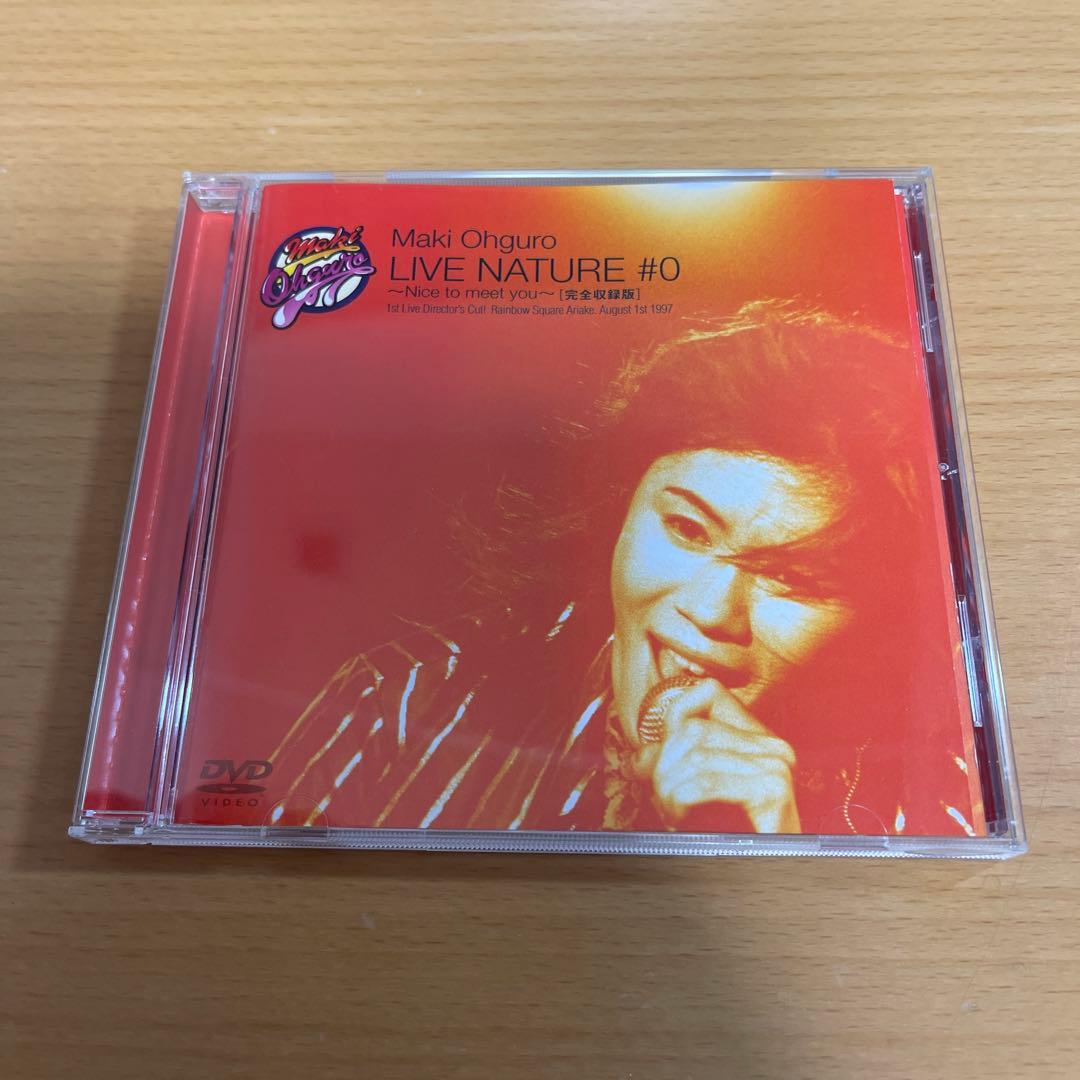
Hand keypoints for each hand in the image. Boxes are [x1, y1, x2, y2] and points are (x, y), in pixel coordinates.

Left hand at [635, 678, 800, 832]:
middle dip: (663, 767)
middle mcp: (773, 747)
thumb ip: (674, 767)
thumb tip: (638, 758)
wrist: (767, 883)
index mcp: (759, 740)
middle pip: (693, 730)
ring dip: (669, 790)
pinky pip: (705, 783)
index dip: (672, 721)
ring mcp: (776, 766)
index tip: (656, 762)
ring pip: (694, 756)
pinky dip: (681, 802)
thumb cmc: (734, 840)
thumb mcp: (699, 795)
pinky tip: (682, 819)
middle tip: (663, 801)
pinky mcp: (773, 791)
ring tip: (673, 815)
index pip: (708, 693)